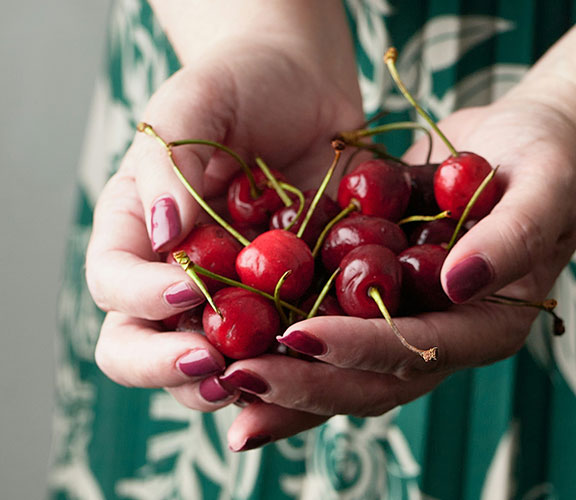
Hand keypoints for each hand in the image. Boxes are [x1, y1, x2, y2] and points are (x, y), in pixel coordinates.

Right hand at [85, 32, 363, 426]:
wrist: (307, 88)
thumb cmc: (240, 83)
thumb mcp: (195, 103)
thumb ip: (167, 164)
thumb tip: (162, 234)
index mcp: (138, 229)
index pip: (113, 283)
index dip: (141, 297)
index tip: (189, 287)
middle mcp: (175, 273)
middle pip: (143, 344)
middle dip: (171, 365)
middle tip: (217, 363)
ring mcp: (233, 294)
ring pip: (213, 361)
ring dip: (236, 378)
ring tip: (270, 375)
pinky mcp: (288, 299)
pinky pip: (285, 344)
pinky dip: (298, 359)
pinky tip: (321, 356)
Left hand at [220, 86, 575, 450]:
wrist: (524, 143)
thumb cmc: (548, 159)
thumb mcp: (546, 185)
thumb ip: (513, 237)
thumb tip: (460, 283)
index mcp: (487, 323)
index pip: (420, 349)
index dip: (360, 348)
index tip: (300, 335)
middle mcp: (443, 335)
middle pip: (372, 380)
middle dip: (305, 383)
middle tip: (236, 378)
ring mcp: (408, 319)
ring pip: (342, 369)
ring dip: (284, 382)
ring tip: (220, 383)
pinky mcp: (378, 297)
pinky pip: (328, 325)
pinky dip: (283, 342)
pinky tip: (231, 346)